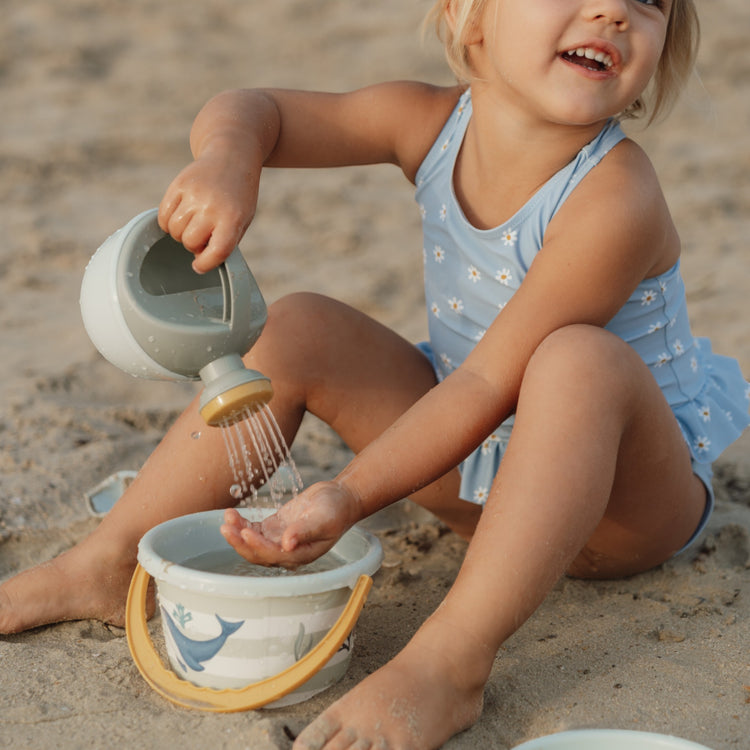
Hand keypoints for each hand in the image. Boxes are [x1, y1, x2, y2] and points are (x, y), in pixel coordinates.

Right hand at [158, 151, 259, 272]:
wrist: (231, 157)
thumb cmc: (238, 196)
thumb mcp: (243, 219)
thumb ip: (225, 241)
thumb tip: (199, 260)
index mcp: (233, 219)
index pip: (216, 252)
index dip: (205, 264)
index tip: (200, 266)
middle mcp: (212, 207)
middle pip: (189, 242)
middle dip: (193, 244)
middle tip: (202, 235)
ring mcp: (193, 195)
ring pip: (174, 231)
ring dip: (180, 233)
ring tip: (193, 224)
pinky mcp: (178, 185)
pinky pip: (163, 216)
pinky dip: (168, 222)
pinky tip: (180, 216)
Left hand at [220, 480, 362, 567]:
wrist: (340, 498)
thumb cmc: (337, 509)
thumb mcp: (324, 519)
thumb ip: (305, 531)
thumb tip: (287, 544)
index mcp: (300, 555)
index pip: (273, 555)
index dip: (258, 546)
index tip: (245, 532)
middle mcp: (287, 552)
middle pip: (258, 553)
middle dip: (240, 543)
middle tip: (226, 528)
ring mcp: (279, 541)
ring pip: (252, 543)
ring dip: (237, 533)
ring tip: (227, 518)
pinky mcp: (274, 529)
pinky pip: (254, 530)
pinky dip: (242, 524)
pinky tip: (231, 514)